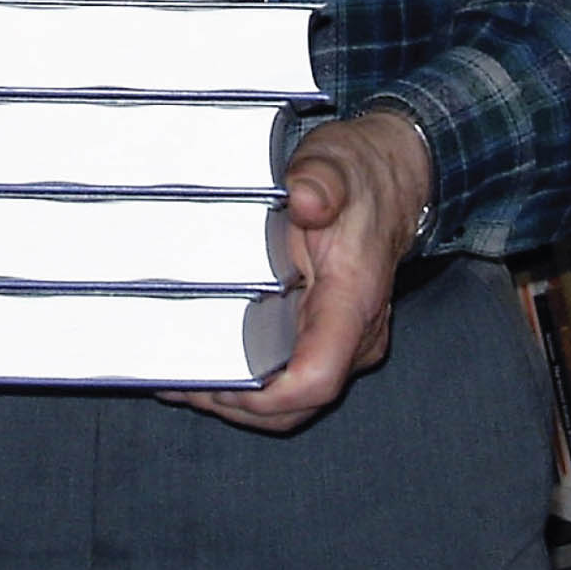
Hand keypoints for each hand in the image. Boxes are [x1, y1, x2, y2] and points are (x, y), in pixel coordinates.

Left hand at [165, 109, 430, 433]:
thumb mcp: (334, 165)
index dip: (268, 396)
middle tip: (180, 381)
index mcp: (353, 300)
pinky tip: (208, 366)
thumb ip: (320, 182)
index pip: (316, 375)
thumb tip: (304, 197)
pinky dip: (248, 381)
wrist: (390, 178)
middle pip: (297, 402)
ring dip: (238, 399)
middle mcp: (355, 335)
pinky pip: (290, 376)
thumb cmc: (359, 176)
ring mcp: (343, 341)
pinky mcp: (326, 334)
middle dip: (237, 404)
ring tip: (182, 380)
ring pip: (292, 399)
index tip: (218, 387)